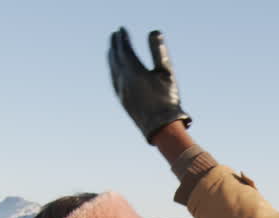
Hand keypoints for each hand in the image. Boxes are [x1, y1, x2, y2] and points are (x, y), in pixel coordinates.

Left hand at [107, 27, 190, 142]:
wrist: (161, 127)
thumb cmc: (167, 99)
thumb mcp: (166, 73)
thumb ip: (159, 51)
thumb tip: (154, 32)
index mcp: (134, 71)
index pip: (124, 50)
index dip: (122, 38)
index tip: (121, 29)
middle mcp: (123, 80)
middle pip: (115, 58)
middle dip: (115, 45)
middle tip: (114, 35)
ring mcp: (121, 91)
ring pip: (112, 70)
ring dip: (112, 58)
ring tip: (112, 50)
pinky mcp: (122, 100)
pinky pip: (114, 80)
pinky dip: (113, 70)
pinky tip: (115, 71)